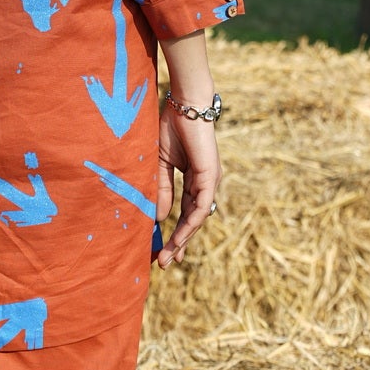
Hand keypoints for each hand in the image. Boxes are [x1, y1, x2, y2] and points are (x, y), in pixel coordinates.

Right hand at [154, 102, 220, 268]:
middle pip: (192, 221)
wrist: (185, 105)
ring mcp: (209, 181)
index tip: (163, 251)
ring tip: (170, 257)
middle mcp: (205, 184)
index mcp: (194, 180)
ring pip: (197, 218)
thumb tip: (160, 218)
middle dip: (180, 243)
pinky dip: (190, 224)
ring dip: (184, 239)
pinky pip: (200, 207)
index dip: (175, 233)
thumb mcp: (160, 164)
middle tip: (166, 263)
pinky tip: (179, 237)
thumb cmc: (171, 127)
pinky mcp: (210, 177)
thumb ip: (160, 190)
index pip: (185, 213)